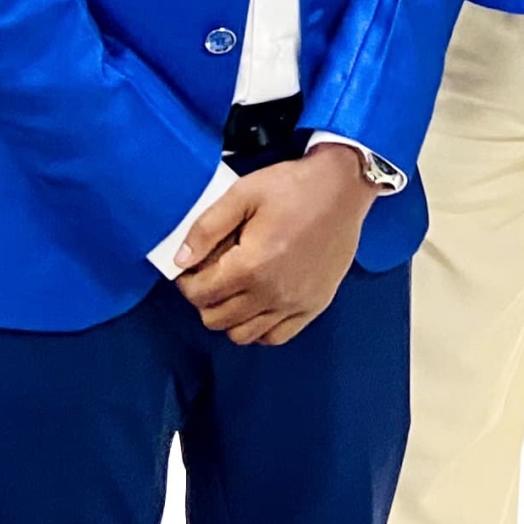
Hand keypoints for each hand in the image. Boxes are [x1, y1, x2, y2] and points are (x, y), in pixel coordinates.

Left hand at [174, 146, 376, 346]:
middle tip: (212, 273)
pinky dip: (260, 326)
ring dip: (230, 315)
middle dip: (205, 298)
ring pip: (243, 334)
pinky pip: (275, 336)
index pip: (200, 294)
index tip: (190, 266)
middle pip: (216, 319)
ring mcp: (294, 304)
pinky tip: (259, 301)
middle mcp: (272, 294)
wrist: (343, 189)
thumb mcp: (243, 194)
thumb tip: (180, 260)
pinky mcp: (313, 306)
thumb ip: (206, 228)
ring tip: (235, 287)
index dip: (186, 281)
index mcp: (251, 266)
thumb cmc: (292, 187)